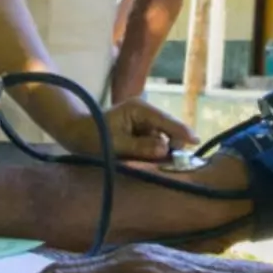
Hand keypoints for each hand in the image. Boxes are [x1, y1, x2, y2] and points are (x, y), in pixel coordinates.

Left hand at [59, 99, 197, 160]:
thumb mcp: (116, 145)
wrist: (77, 134)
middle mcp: (145, 112)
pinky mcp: (142, 132)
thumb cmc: (93, 137)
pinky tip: (142, 159)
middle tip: (164, 164)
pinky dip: (152, 153)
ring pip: (163, 140)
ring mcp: (144, 122)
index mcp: (139, 109)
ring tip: (142, 161)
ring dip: (158, 153)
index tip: (196, 141)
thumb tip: (165, 149)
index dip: (181, 132)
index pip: (165, 120)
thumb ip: (141, 147)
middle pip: (168, 130)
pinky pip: (155, 144)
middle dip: (169, 147)